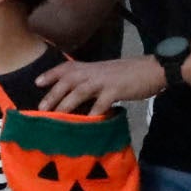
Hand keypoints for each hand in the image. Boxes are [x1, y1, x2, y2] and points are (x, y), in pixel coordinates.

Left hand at [36, 55, 165, 112]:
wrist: (153, 69)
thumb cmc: (129, 73)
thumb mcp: (107, 73)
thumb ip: (92, 81)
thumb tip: (78, 94)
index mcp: (91, 67)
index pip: (67, 67)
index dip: (51, 74)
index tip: (37, 83)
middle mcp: (95, 71)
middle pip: (69, 80)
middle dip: (53, 94)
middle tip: (41, 108)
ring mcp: (105, 80)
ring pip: (80, 91)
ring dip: (67, 103)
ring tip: (57, 116)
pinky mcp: (116, 90)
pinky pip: (101, 103)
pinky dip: (93, 113)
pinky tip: (86, 123)